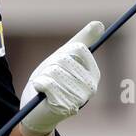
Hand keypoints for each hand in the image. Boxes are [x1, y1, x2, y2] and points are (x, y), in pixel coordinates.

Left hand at [18, 20, 103, 135]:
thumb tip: (99, 24)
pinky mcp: (64, 107)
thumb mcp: (64, 58)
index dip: (62, 53)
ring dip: (44, 76)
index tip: (59, 64)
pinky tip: (41, 91)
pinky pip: (47, 83)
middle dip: (51, 66)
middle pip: (65, 60)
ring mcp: (79, 99)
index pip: (78, 49)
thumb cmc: (51, 82)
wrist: (36, 112)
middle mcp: (91, 88)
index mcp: (94, 74)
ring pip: (55, 71)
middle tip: (50, 78)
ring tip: (45, 86)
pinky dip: (39, 84)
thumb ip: (82, 41)